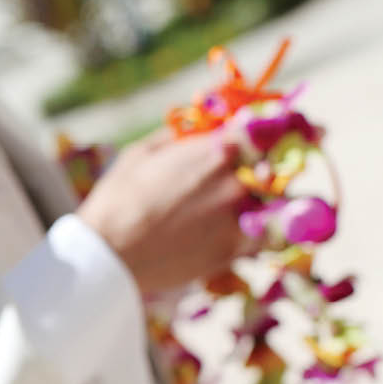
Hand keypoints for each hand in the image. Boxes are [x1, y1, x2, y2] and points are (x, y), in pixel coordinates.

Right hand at [76, 131, 254, 295]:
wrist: (110, 254)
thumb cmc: (117, 201)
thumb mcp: (140, 154)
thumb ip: (176, 138)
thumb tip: (195, 129)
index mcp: (215, 150)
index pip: (260, 133)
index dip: (261, 136)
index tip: (263, 140)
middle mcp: (234, 180)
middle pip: (270, 169)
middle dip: (263, 171)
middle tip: (258, 177)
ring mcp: (238, 216)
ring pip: (272, 204)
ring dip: (265, 204)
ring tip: (250, 210)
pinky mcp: (234, 249)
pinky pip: (265, 237)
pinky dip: (261, 234)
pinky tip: (248, 233)